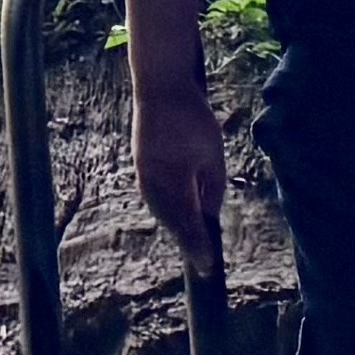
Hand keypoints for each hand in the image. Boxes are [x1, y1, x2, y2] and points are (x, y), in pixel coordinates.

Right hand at [133, 69, 226, 278]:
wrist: (159, 87)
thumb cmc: (192, 118)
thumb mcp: (213, 154)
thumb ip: (212, 187)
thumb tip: (209, 214)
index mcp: (175, 180)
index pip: (188, 224)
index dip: (199, 247)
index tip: (207, 267)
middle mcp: (154, 182)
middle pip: (172, 222)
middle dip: (187, 242)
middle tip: (202, 261)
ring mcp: (144, 175)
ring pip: (161, 212)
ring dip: (176, 228)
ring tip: (191, 242)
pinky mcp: (141, 167)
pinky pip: (154, 198)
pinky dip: (166, 211)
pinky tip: (176, 215)